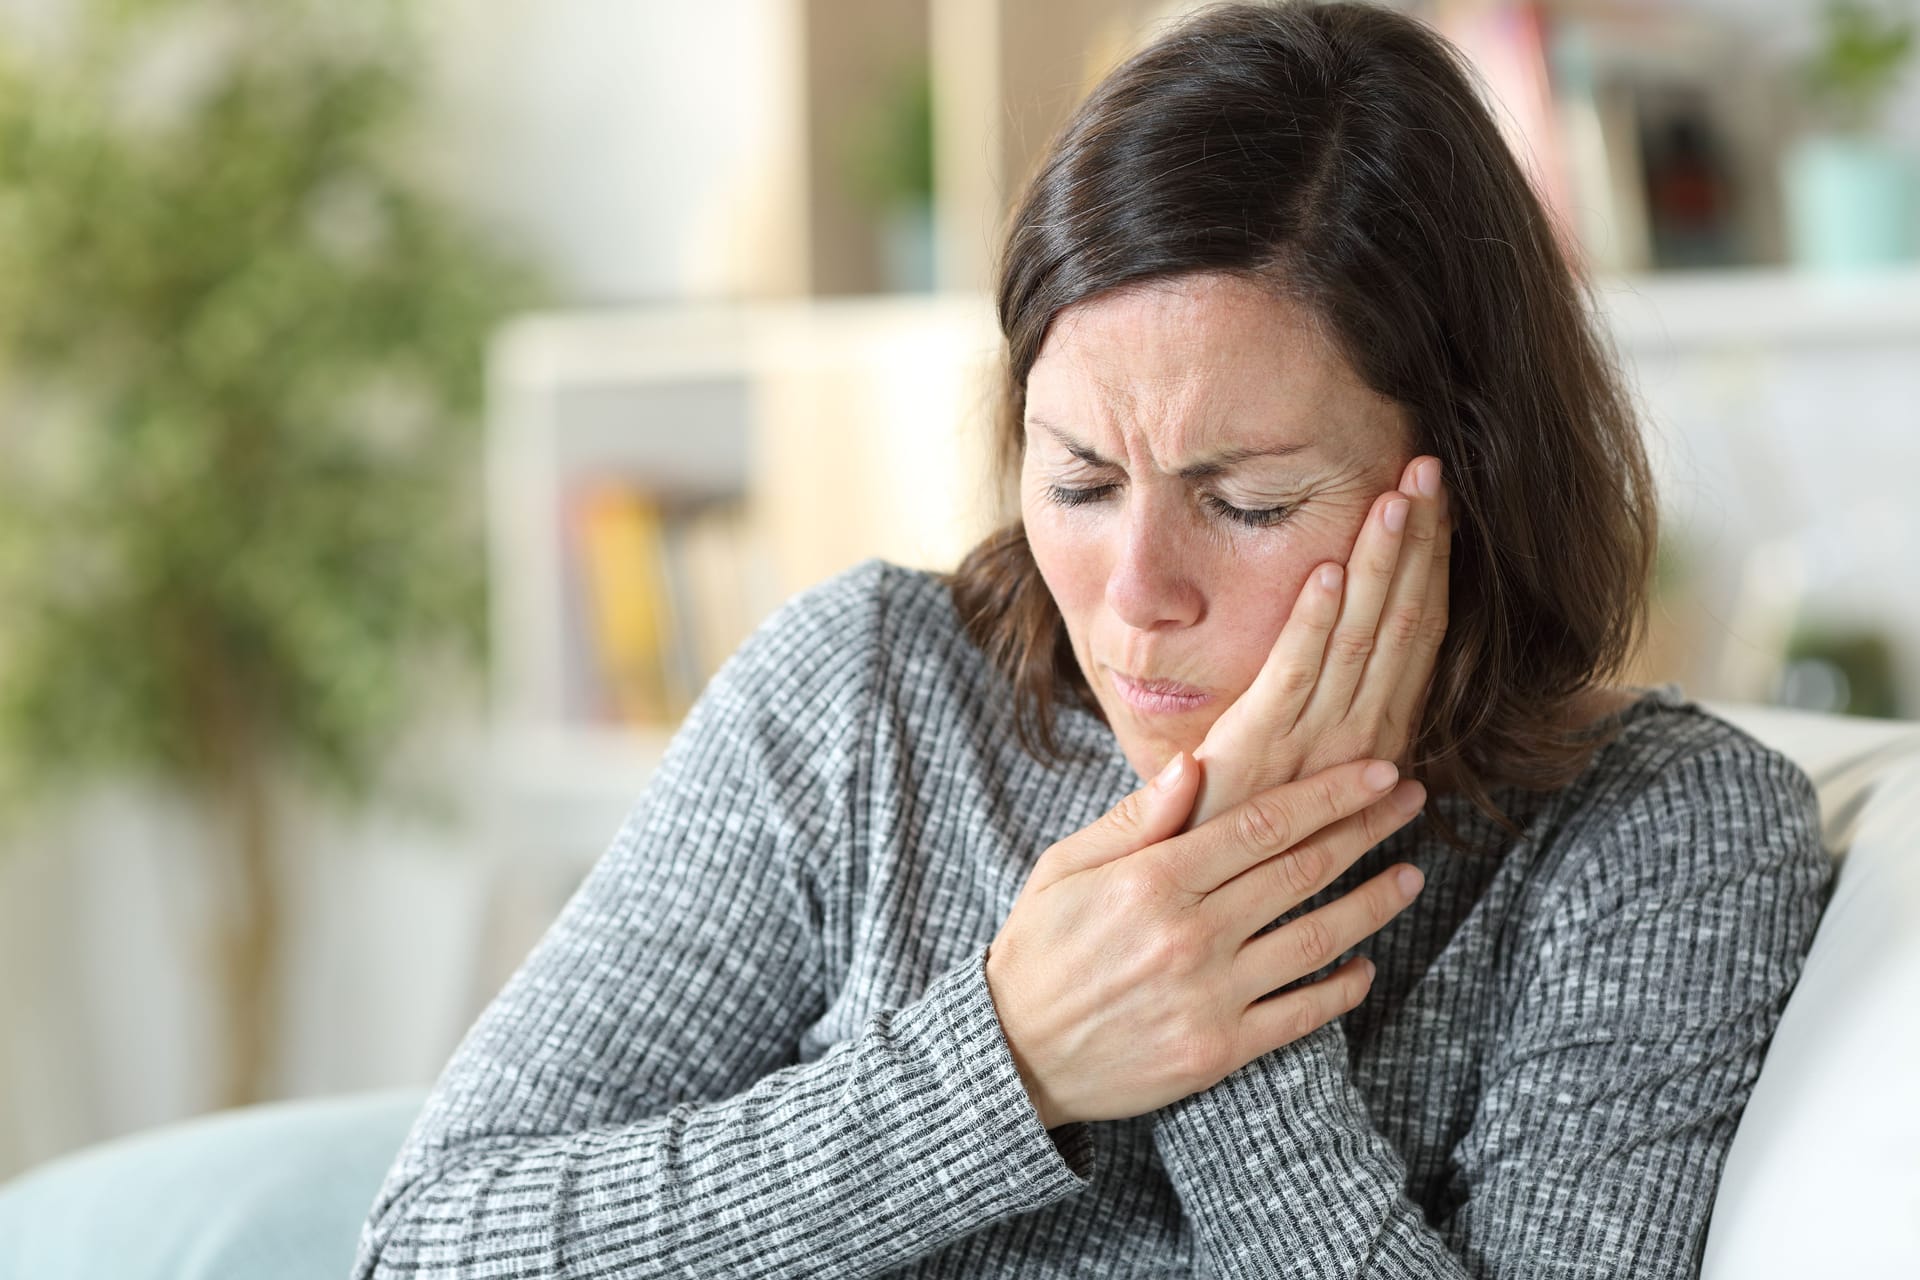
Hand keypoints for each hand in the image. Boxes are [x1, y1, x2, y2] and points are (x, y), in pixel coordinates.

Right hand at [984, 754, 1427, 1129]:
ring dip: (1373, 904)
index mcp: (1153, 879)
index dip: (1329, 794)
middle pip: (1301, 870)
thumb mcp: (1066, 867)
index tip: (1378, 771)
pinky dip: (1341, 989)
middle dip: (1366, 829)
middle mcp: (1190, 933)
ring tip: (1411, 877)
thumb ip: (1134, 818)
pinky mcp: (1218, 1050)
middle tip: (1411, 802)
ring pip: (1315, 939)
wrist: (1014, 1055)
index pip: (1263, 823)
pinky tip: (1365, 966)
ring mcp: (1210, 995)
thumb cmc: (1039, 948)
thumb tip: (1195, 763)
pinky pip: (1300, 1015)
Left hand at [1186, 455, 1450, 829]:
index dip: (1432, 563)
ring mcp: (1313, 742)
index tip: (1440, 499)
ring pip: (1359, 636)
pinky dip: (1311, 620)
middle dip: (1418, 542)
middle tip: (1430, 467)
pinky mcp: (1258, 747)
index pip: (1418, 633)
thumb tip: (1394, 740)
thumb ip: (1344, 738)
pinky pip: (1294, 673)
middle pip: (1402, 621)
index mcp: (1379, 735)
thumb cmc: (1249, 825)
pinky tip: (1325, 568)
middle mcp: (1362, 735)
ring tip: (1396, 497)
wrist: (1205, 893)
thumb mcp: (1311, 774)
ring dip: (1379, 565)